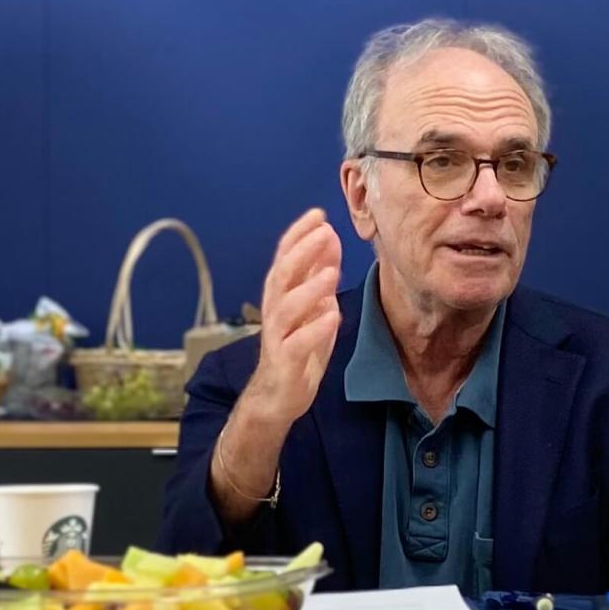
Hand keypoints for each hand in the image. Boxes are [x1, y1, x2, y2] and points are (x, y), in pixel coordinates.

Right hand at [243, 207, 342, 425]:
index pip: (285, 257)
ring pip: (287, 308)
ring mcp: (278, 336)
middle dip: (302, 252)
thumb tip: (329, 238)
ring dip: (309, 288)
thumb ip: (319, 275)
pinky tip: (332, 317)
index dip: (299, 234)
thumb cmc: (297, 346)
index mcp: (281, 293)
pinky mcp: (285, 362)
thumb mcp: (312, 306)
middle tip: (325, 232)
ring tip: (331, 273)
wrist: (278, 395)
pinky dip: (315, 330)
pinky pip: (298, 344)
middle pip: (282, 275)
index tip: (319, 214)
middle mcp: (275, 310)